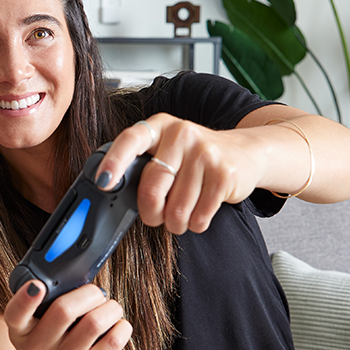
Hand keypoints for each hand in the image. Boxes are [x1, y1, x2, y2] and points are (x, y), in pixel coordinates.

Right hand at [1, 279, 132, 349]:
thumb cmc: (45, 346)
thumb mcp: (31, 328)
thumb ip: (45, 305)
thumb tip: (83, 281)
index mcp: (20, 331)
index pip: (15, 314)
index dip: (25, 298)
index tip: (38, 285)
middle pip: (64, 310)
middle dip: (89, 293)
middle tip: (95, 294)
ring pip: (94, 322)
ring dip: (110, 307)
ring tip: (109, 308)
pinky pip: (112, 342)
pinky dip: (121, 326)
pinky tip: (117, 325)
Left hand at [93, 114, 266, 233]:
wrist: (246, 152)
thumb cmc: (195, 158)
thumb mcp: (168, 151)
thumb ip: (143, 166)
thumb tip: (111, 192)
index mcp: (160, 127)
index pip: (131, 140)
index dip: (114, 162)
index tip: (103, 183)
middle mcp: (181, 134)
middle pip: (152, 188)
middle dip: (151, 213)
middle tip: (156, 216)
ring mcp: (205, 152)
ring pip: (177, 209)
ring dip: (177, 222)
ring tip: (184, 212)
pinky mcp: (224, 174)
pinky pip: (199, 217)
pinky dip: (196, 223)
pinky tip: (201, 210)